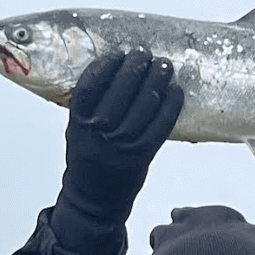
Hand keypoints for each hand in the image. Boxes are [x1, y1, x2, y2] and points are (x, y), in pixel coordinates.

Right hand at [60, 49, 183, 226]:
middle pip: (121, 89)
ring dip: (157, 80)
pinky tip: (175, 91)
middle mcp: (99, 133)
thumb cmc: (88, 160)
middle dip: (136, 66)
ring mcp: (121, 145)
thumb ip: (91, 106)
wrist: (94, 201)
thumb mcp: (78, 131)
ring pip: (144, 104)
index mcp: (78, 123)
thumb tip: (117, 71)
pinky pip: (161, 125)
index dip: (107, 64)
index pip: (92, 84)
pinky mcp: (141, 156)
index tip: (119, 53)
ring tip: (164, 67)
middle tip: (145, 54)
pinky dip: (171, 105)